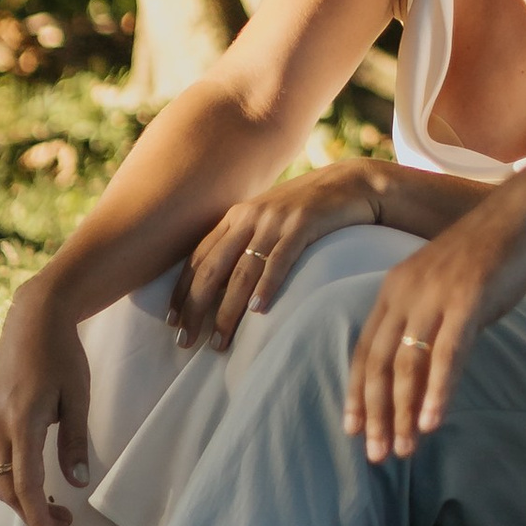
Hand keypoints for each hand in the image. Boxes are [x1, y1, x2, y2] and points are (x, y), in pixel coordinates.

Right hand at [0, 278, 92, 525]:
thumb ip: (74, 441)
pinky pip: (0, 459)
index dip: (39, 518)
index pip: (26, 484)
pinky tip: (41, 486)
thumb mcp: (78, 395)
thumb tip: (76, 483)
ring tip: (60, 514)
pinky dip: (18, 480)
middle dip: (33, 516)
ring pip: (1, 477)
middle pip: (8, 488)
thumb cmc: (62, 353)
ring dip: (25, 500)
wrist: (33, 317)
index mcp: (21, 421)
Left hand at [170, 162, 386, 351]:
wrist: (353, 182)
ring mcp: (276, 220)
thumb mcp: (270, 219)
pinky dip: (266, 286)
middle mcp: (250, 217)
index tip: (173, 323)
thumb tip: (223, 280)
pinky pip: (279, 260)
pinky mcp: (303, 224)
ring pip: (241, 272)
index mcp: (237, 216)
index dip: (183, 291)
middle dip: (195, 308)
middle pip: (212, 269)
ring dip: (228, 310)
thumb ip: (246, 240)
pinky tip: (257, 311)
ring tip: (220, 341)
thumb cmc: (310, 207)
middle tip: (186, 342)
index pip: (199, 258)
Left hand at [344, 172, 525, 460]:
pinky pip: (447, 353)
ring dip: (403, 412)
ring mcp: (436, 294)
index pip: (366, 349)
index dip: (357, 393)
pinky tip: (432, 422)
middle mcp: (407, 291)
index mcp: (396, 288)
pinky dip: (437, 391)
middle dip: (375, 413)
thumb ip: (432, 321)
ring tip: (404, 449)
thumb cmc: (492, 252)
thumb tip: (425, 369)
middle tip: (377, 455)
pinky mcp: (468, 298)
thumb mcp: (449, 287)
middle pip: (380, 363)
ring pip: (408, 363)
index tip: (354, 430)